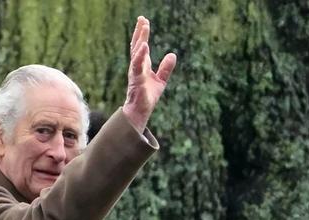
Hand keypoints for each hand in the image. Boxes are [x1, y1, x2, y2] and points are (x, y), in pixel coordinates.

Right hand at [122, 16, 176, 132]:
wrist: (140, 112)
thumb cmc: (147, 97)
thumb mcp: (161, 80)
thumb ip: (165, 68)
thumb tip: (172, 54)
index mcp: (141, 66)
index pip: (141, 47)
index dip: (142, 34)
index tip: (143, 21)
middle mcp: (136, 67)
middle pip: (137, 46)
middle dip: (139, 32)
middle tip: (142, 18)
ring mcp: (135, 73)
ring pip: (137, 53)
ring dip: (140, 39)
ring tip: (144, 27)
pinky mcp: (137, 80)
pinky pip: (138, 66)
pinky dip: (140, 56)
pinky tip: (144, 46)